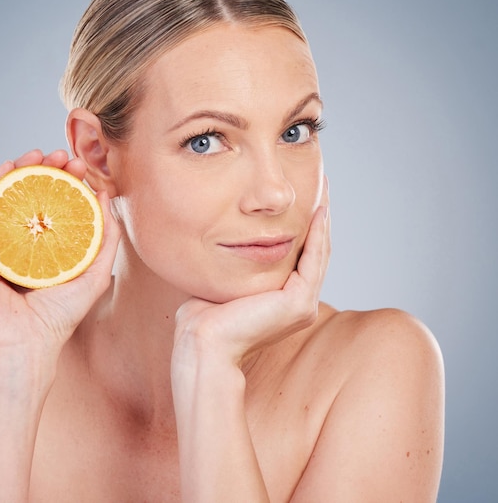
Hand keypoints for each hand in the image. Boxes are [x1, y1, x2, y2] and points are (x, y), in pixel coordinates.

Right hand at [0, 149, 119, 368]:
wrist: (26, 343)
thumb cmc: (59, 315)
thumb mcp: (95, 273)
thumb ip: (105, 238)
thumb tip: (105, 198)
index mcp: (42, 248)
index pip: (51, 206)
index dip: (65, 183)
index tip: (80, 167)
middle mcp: (16, 243)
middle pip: (28, 196)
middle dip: (45, 171)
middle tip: (63, 155)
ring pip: (3, 197)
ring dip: (18, 170)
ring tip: (38, 154)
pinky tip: (7, 169)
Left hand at [173, 178, 329, 367]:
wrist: (201, 342)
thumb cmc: (204, 316)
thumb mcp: (226, 280)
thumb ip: (236, 263)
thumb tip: (227, 241)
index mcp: (284, 302)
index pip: (301, 257)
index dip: (305, 227)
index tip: (304, 197)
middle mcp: (299, 304)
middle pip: (315, 251)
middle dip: (319, 217)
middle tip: (322, 184)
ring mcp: (302, 305)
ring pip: (319, 252)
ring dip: (323, 220)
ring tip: (325, 189)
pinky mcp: (299, 302)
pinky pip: (314, 259)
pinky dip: (318, 233)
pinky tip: (319, 210)